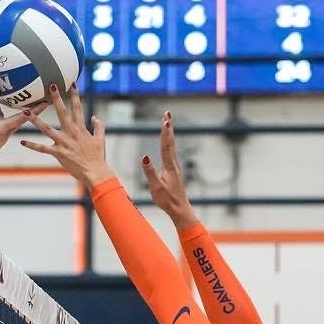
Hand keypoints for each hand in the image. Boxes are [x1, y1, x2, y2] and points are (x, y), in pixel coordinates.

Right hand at [0, 84, 41, 171]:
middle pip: (20, 117)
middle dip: (33, 109)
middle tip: (45, 100)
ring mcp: (4, 133)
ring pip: (21, 120)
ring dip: (34, 112)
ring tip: (46, 103)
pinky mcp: (6, 137)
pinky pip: (15, 124)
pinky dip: (21, 116)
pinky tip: (28, 109)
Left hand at [20, 84, 113, 187]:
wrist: (95, 172)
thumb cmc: (98, 157)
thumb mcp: (100, 139)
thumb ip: (99, 126)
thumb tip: (94, 117)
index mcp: (81, 128)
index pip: (78, 108)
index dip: (75, 95)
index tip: (71, 84)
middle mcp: (71, 132)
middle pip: (62, 112)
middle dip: (57, 99)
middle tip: (50, 86)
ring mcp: (64, 142)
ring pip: (47, 129)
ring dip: (36, 120)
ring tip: (26, 112)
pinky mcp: (59, 153)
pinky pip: (42, 148)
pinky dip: (32, 145)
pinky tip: (23, 141)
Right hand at [141, 111, 195, 228]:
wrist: (179, 209)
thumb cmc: (167, 200)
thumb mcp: (155, 187)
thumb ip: (149, 171)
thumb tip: (144, 156)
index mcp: (169, 166)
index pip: (166, 145)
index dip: (165, 132)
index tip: (165, 120)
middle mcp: (173, 163)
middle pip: (170, 142)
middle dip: (168, 127)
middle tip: (167, 114)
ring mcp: (174, 166)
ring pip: (171, 146)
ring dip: (169, 133)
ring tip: (167, 122)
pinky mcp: (173, 170)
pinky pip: (170, 151)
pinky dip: (168, 142)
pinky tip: (168, 141)